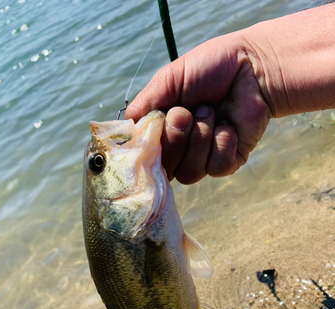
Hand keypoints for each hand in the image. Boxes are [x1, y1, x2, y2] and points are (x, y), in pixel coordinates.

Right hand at [125, 33, 270, 183]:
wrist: (252, 66)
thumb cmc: (209, 69)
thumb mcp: (167, 81)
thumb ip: (143, 107)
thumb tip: (126, 132)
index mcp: (163, 131)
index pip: (145, 157)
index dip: (149, 148)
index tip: (158, 124)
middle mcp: (181, 149)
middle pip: (165, 170)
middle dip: (174, 139)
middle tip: (186, 112)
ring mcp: (204, 158)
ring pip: (190, 173)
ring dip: (200, 139)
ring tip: (212, 112)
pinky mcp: (229, 162)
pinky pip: (217, 168)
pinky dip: (222, 143)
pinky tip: (229, 125)